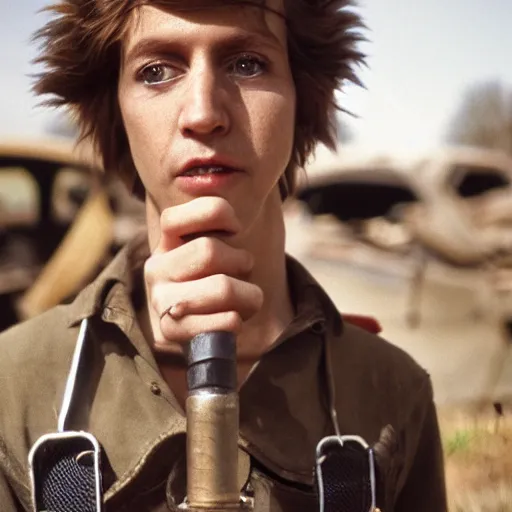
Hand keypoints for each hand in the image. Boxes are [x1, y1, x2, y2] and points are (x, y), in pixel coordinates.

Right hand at [144, 197, 263, 351]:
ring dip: (248, 294)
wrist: (200, 326)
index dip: (218, 214)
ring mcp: (160, 301)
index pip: (178, 215)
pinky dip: (239, 320)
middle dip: (240, 261)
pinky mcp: (172, 332)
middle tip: (244, 270)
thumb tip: (232, 199)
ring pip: (222, 288)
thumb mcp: (217, 245)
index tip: (235, 228)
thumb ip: (220, 223)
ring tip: (244, 298)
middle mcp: (157, 268)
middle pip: (208, 250)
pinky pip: (226, 321)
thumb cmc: (217, 277)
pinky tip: (232, 320)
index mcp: (167, 240)